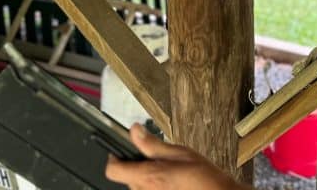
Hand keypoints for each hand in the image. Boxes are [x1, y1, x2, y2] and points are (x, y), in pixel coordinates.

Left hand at [105, 124, 246, 189]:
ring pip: (138, 187)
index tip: (120, 151)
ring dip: (146, 178)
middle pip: (126, 178)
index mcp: (148, 176)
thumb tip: (134, 131)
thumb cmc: (203, 178)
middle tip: (154, 159)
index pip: (113, 170)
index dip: (114, 158)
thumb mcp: (179, 152)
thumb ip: (152, 144)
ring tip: (167, 173)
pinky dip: (154, 187)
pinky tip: (170, 183)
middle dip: (136, 167)